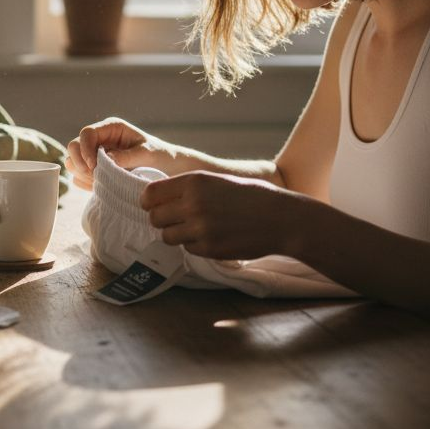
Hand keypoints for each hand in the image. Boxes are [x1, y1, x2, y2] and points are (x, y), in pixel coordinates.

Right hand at [65, 118, 185, 190]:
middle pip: (74, 146)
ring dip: (82, 174)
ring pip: (73, 162)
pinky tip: (101, 186)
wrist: (166, 170)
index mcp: (111, 128)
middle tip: (95, 176)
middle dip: (80, 162)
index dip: (86, 149)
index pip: (87, 133)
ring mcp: (95, 155)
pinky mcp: (95, 170)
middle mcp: (100, 139)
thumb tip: (106, 159)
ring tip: (101, 182)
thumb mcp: (147, 154)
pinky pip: (78, 176)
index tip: (95, 166)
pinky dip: (85, 183)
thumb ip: (128, 156)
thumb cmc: (159, 156)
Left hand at [139, 171, 313, 259]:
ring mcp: (200, 228)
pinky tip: (212, 236)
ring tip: (196, 228)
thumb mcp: (218, 180)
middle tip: (176, 219)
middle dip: (162, 220)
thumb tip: (159, 197)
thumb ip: (189, 188)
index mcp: (194, 182)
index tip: (154, 205)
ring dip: (177, 234)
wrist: (280, 218)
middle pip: (155, 217)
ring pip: (168, 236)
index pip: (151, 193)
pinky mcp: (209, 248)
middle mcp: (193, 204)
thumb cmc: (252, 196)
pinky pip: (187, 249)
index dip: (149, 201)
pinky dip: (195, 245)